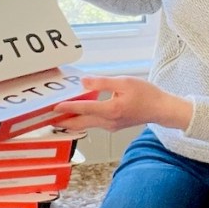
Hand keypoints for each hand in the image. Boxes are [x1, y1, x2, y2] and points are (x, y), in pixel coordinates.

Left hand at [53, 76, 192, 132]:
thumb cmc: (146, 94)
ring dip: (72, 121)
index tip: (54, 107)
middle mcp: (109, 121)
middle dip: (63, 122)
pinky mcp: (113, 126)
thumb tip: (84, 82)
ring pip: (87, 125)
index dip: (68, 108)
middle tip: (47, 120)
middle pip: (81, 123)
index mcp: (112, 109)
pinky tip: (77, 114)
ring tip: (57, 118)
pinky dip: (83, 119)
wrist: (161, 109)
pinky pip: (94, 123)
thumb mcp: (124, 82)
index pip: (84, 109)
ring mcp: (111, 126)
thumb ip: (102, 82)